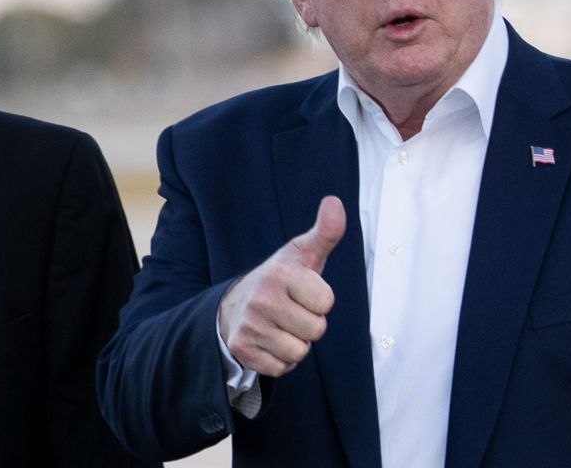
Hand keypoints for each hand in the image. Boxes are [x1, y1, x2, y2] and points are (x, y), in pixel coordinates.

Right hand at [218, 196, 345, 376]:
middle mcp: (261, 299)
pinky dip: (280, 359)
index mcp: (279, 274)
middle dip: (309, 324)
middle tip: (292, 311)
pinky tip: (270, 341)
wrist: (234, 305)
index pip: (326, 302)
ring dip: (295, 343)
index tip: (303, 291)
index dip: (320, 300)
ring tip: (281, 326)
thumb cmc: (280, 280)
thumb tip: (336, 202)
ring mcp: (249, 326)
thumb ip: (325, 232)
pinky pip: (282, 368)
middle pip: (315, 330)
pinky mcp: (243, 350)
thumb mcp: (301, 254)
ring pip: (299, 352)